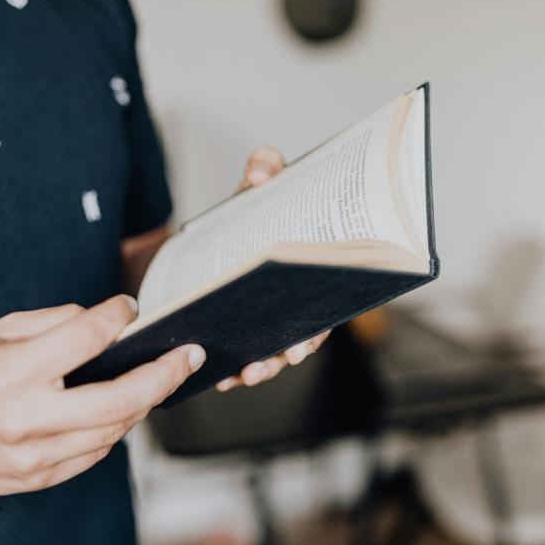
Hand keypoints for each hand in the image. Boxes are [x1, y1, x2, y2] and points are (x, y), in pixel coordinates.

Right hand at [0, 295, 205, 494]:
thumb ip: (53, 323)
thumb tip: (106, 320)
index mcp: (10, 373)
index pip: (85, 338)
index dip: (117, 316)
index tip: (130, 307)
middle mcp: (26, 418)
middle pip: (120, 397)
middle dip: (166, 373)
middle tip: (191, 355)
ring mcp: (34, 455)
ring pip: (117, 428)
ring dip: (147, 400)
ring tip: (163, 377)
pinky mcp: (39, 478)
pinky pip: (98, 451)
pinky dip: (117, 426)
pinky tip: (124, 407)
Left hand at [216, 146, 331, 391]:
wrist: (224, 221)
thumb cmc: (257, 205)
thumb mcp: (262, 180)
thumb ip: (265, 166)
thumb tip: (260, 175)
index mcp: (307, 273)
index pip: (321, 310)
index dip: (313, 332)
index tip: (300, 345)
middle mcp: (294, 301)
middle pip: (297, 339)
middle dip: (282, 357)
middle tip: (265, 365)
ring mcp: (269, 316)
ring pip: (271, 353)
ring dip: (260, 369)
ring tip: (242, 377)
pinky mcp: (243, 323)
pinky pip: (245, 353)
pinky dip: (235, 369)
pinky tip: (223, 379)